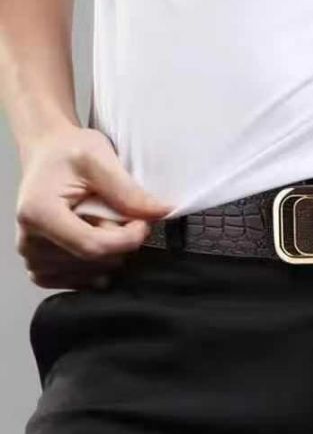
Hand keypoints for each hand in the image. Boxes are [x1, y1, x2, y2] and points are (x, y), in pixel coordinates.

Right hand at [15, 124, 172, 289]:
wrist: (48, 154)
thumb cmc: (68, 152)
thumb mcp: (99, 158)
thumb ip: (129, 190)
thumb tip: (162, 212)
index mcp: (38, 213)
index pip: (94, 247)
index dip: (129, 238)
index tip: (143, 220)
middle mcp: (29, 241)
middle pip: (97, 261)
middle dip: (119, 241)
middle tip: (116, 212)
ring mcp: (33, 258)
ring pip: (93, 274)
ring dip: (110, 252)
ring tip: (101, 221)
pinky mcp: (41, 268)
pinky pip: (80, 281)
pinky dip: (98, 266)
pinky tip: (99, 242)